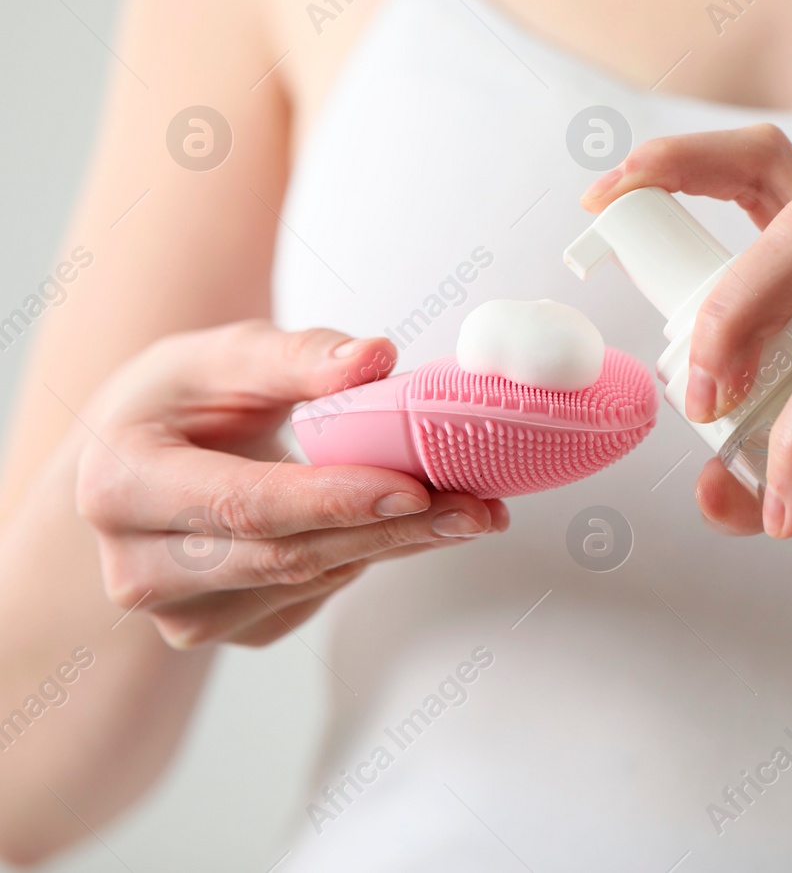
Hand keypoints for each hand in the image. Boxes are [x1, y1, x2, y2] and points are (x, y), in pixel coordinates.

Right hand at [74, 321, 508, 647]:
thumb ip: (300, 356)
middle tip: (477, 504)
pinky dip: (369, 556)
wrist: (140, 452)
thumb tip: (376, 357)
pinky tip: (409, 524)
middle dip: (394, 528)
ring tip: (469, 507)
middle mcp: (137, 569)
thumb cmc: (180, 399)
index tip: (415, 486)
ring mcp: (178, 613)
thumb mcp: (225, 356)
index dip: (336, 498)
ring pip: (310, 582)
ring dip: (397, 543)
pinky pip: (311, 599)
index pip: (246, 504)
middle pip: (288, 556)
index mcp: (120, 486)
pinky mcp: (221, 628)